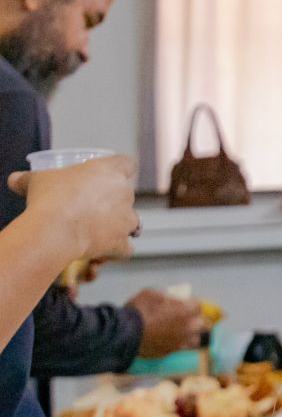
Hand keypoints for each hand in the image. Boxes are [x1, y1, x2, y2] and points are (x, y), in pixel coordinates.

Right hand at [8, 155, 137, 263]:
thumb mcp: (36, 181)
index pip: (127, 163)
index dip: (120, 168)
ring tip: (99, 230)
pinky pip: (126, 249)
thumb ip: (27, 178)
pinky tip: (104, 253)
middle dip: (112, 200)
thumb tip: (14, 179)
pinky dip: (117, 251)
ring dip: (119, 225)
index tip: (110, 174)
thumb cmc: (49, 198)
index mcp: (110, 171)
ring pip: (132, 221)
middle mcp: (125, 193)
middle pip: (127, 194)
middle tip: (91, 206)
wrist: (55, 229)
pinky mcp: (121, 242)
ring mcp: (127, 219)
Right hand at [127, 288, 204, 357]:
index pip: (198, 306)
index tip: (185, 303)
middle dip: (194, 319)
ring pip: (195, 340)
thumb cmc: (138, 310)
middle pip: (201, 323)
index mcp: (187, 311)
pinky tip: (169, 340)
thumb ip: (166, 296)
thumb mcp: (151, 294)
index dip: (191, 304)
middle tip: (185, 317)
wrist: (124, 334)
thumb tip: (171, 298)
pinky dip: (178, 344)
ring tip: (182, 331)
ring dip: (191, 334)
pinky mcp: (170, 352)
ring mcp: (180, 342)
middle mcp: (188, 328)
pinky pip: (180, 348)